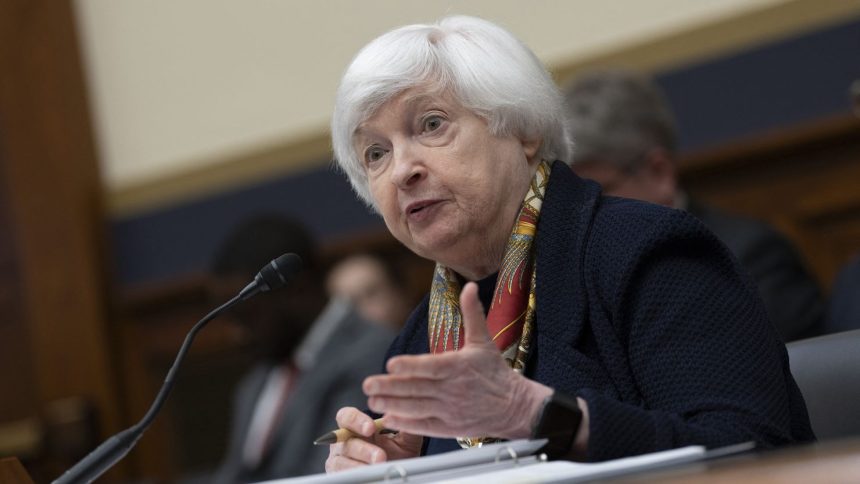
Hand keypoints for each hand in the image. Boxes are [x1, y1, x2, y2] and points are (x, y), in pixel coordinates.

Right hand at [325, 407, 422, 472]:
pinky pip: (344, 477)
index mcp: (357, 427)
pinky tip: (370, 477)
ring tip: (378, 469)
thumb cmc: (400, 454)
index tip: (371, 428)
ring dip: (360, 466)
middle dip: (363, 449)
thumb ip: (405, 425)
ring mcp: (340, 460)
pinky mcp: (341, 477)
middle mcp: (345, 442)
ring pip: (341, 461)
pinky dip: (357, 476)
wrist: (400, 474)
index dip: (356, 420)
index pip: (346, 416)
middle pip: (343, 441)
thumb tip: (404, 412)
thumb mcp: (407, 439)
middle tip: (380, 456)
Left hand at [363, 282, 552, 439]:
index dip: (410, 365)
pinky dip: (407, 424)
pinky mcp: (450, 428)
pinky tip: (389, 418)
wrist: (515, 407)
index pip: (430, 366)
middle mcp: (452, 390)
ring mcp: (450, 410)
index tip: (391, 363)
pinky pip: (425, 426)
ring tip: (372, 401)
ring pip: (416, 408)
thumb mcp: (484, 341)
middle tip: (367, 384)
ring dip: (392, 405)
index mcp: (458, 366)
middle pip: (417, 388)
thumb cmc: (495, 372)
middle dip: (390, 387)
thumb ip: (473, 314)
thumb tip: (469, 286)